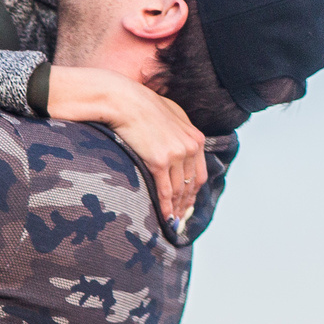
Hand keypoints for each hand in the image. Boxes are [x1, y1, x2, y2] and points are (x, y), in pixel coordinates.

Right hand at [45, 64, 205, 224]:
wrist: (124, 101)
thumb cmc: (140, 106)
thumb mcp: (169, 116)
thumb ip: (178, 133)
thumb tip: (175, 148)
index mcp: (195, 137)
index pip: (198, 172)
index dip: (193, 191)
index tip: (186, 204)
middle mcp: (190, 146)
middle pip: (191, 184)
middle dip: (185, 203)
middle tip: (179, 218)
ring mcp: (176, 154)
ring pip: (178, 190)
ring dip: (174, 208)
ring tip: (169, 222)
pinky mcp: (159, 161)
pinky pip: (164, 190)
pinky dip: (164, 206)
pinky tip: (162, 217)